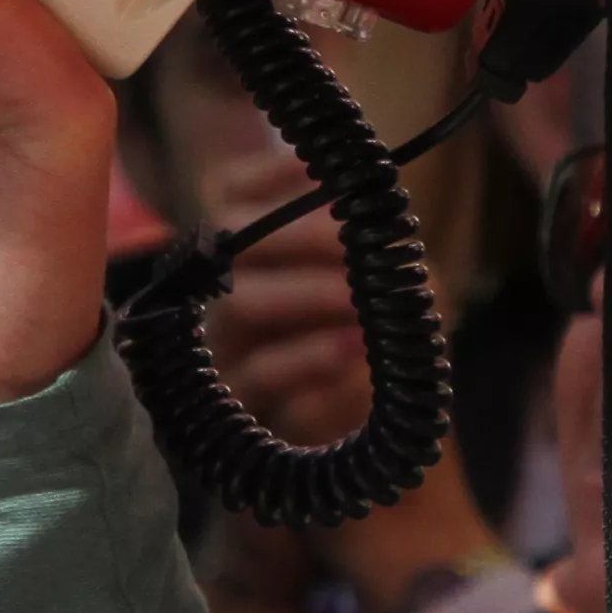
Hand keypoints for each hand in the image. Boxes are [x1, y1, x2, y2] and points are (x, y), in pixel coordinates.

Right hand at [207, 192, 376, 448]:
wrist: (384, 439)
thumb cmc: (380, 350)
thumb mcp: (387, 289)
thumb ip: (374, 245)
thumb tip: (368, 206)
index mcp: (254, 254)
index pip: (228, 189)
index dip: (268, 173)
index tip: (324, 173)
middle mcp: (225, 292)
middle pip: (231, 237)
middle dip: (305, 236)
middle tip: (363, 250)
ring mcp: (223, 349)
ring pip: (241, 302)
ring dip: (311, 292)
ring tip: (363, 303)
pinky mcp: (236, 408)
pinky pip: (257, 372)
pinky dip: (309, 355)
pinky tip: (353, 348)